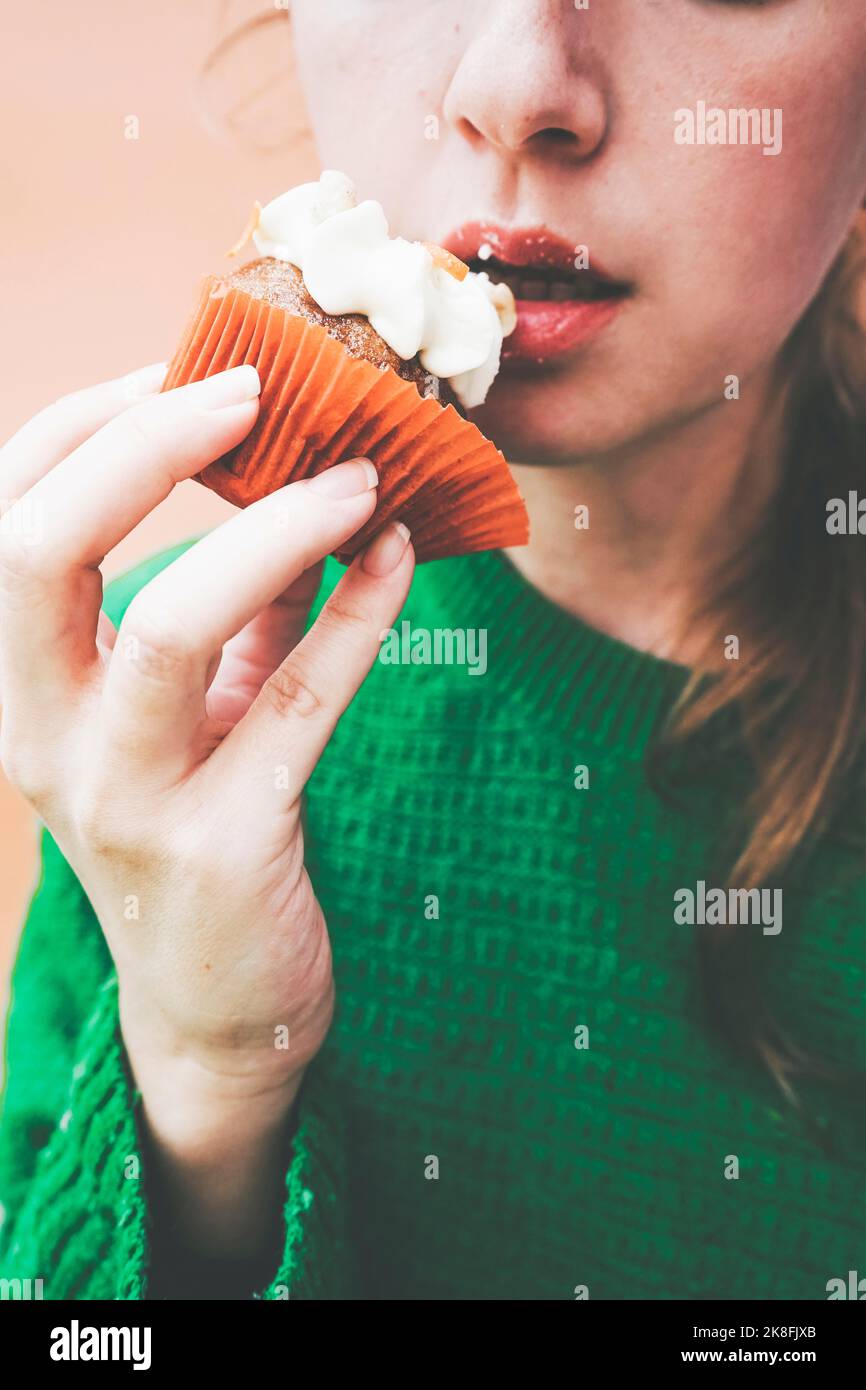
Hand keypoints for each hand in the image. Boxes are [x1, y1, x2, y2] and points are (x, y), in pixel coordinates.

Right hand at [0, 361, 412, 1132]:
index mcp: (19, 686)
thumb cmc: (196, 824)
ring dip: (273, 527)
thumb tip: (305, 471)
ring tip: (360, 474)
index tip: (182, 369)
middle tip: (252, 389)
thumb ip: (235, 598)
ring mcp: (124, 799)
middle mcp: (42, 738)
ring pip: (173, 625)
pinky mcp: (222, 846)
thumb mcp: (193, 705)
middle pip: (39, 551)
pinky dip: (357, 614)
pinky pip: (298, 703)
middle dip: (141, 446)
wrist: (216, 1000)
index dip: (86, 426)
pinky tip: (402, 554)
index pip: (6, 518)